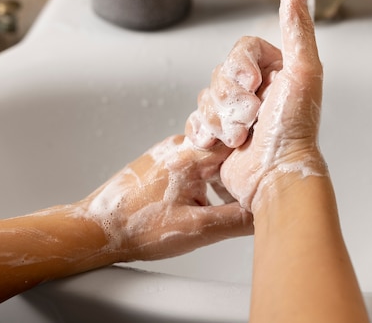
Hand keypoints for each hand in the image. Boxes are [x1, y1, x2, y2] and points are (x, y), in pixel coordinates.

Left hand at [72, 135, 252, 261]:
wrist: (98, 230)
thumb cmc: (139, 229)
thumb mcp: (197, 230)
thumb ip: (236, 220)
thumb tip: (264, 214)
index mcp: (191, 156)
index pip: (238, 141)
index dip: (259, 153)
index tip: (273, 165)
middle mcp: (180, 146)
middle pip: (226, 146)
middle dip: (244, 165)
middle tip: (258, 185)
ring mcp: (169, 152)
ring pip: (211, 155)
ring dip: (226, 173)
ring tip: (235, 196)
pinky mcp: (162, 162)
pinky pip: (196, 161)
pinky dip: (209, 176)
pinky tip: (209, 198)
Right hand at [186, 0, 327, 211]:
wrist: (275, 176)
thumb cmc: (294, 130)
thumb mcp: (303, 72)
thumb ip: (297, 28)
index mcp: (276, 71)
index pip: (240, 50)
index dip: (240, 68)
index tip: (254, 86)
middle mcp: (257, 90)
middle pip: (220, 74)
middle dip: (232, 100)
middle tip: (253, 118)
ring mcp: (236, 113)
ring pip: (205, 98)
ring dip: (221, 120)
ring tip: (242, 136)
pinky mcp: (219, 134)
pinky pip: (195, 121)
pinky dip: (205, 133)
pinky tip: (221, 145)